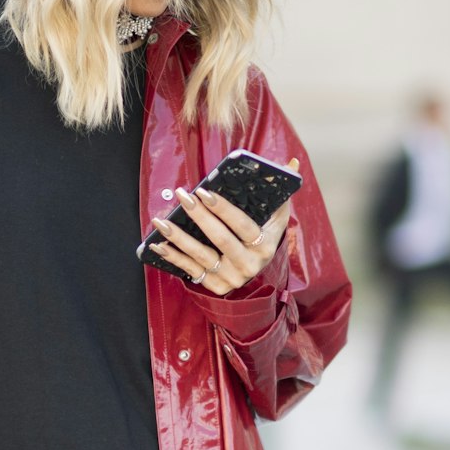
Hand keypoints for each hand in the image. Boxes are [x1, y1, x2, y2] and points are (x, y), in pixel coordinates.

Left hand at [147, 157, 298, 293]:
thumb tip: (291, 164)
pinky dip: (172, 257)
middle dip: (199, 216)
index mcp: (265, 245)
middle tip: (183, 196)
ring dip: (178, 238)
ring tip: (161, 221)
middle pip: (220, 239)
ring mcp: (231, 278)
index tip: (205, 192)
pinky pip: (190, 270)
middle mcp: (249, 265)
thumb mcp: (276, 215)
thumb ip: (281, 190)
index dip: (224, 210)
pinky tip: (157, 244)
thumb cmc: (264, 233)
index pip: (243, 226)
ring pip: (201, 256)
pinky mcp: (215, 286)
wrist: (257, 269)